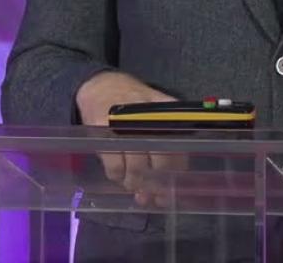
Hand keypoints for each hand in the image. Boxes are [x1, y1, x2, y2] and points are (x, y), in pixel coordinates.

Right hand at [76, 71, 186, 205]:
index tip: (173, 190)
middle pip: (159, 163)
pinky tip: (120, 175)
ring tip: (136, 189)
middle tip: (152, 197)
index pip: (179, 149)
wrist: (100, 85)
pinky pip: (114, 167)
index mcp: (166, 114)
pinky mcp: (105, 134)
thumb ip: (171, 129)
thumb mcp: (157, 105)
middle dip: (157, 184)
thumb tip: (183, 165)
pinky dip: (118, 177)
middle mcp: (148, 120)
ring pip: (136, 170)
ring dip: (137, 184)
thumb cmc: (133, 99)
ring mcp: (126, 128)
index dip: (177, 173)